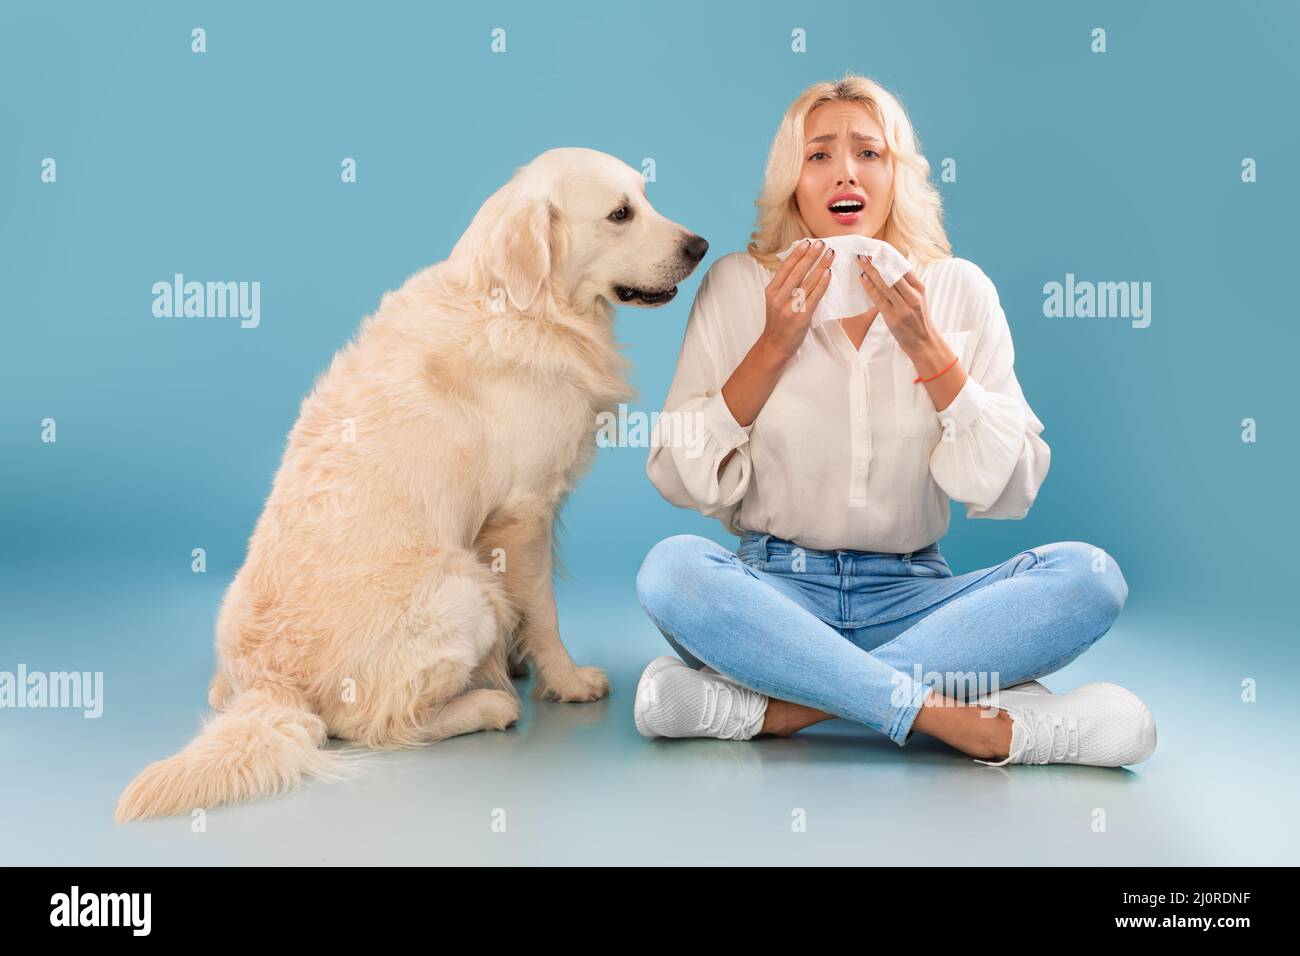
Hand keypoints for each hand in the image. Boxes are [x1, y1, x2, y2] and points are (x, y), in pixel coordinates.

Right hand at [761, 238, 834, 362]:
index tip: (807, 242)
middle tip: (822, 244)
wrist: (774, 345)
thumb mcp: (775, 301)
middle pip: (797, 272)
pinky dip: (822, 284)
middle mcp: (779, 298)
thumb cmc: (778, 322)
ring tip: (830, 255)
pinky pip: (814, 296)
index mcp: (771, 291)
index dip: (797, 254)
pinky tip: (828, 274)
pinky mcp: (801, 317)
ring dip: (820, 266)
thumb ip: (784, 285)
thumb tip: (800, 265)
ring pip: (807, 282)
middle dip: (811, 256)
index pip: (785, 268)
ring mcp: (789, 308)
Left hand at [855, 254, 931, 350]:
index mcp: (919, 288)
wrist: (923, 342)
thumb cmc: (917, 318)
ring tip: (860, 260)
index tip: (877, 247)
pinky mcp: (893, 317)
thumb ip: (907, 284)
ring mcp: (903, 307)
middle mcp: (912, 296)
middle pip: (892, 273)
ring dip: (870, 271)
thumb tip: (889, 267)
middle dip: (877, 261)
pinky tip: (862, 278)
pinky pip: (878, 299)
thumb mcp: (918, 298)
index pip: (903, 267)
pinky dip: (869, 287)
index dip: (889, 255)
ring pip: (884, 284)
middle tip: (864, 250)